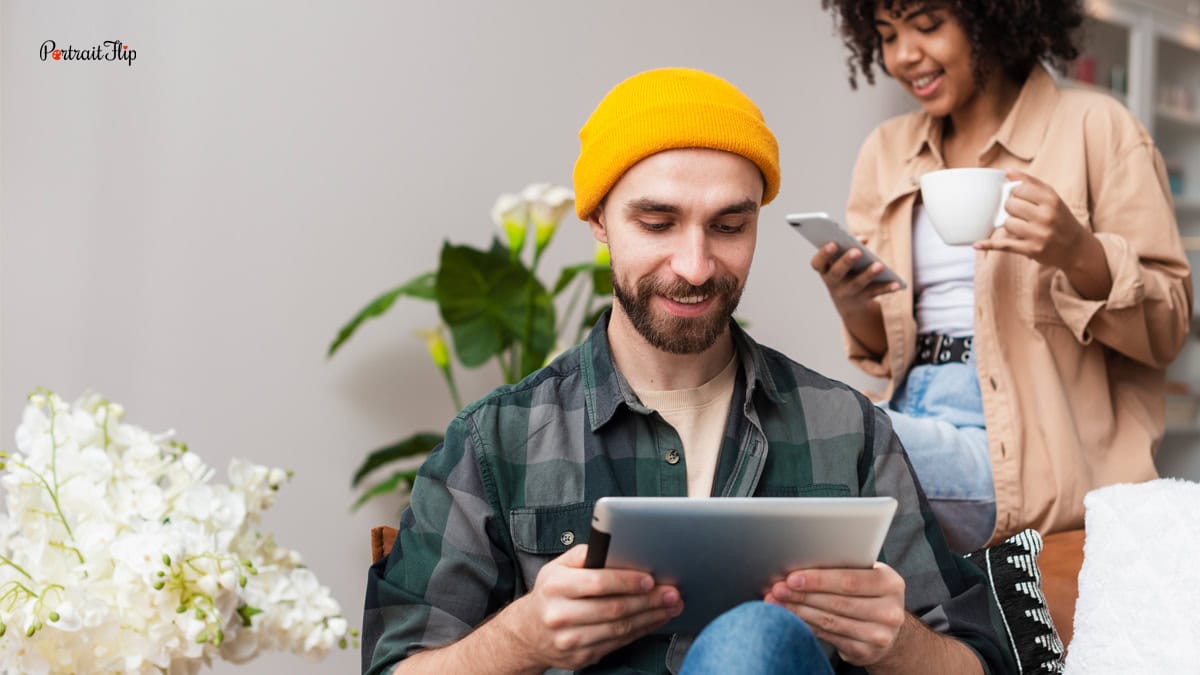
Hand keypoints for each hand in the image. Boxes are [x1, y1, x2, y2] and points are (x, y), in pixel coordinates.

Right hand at [504, 544, 681, 671]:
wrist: (528, 633)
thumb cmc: (551, 593)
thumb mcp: (557, 567)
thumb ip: (584, 555)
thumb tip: (616, 548)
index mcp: (556, 586)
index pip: (597, 583)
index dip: (626, 581)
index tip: (650, 579)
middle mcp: (560, 614)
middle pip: (613, 608)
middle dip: (648, 601)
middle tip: (672, 593)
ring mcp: (570, 640)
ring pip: (619, 629)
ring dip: (650, 618)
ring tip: (670, 606)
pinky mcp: (581, 657)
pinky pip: (618, 643)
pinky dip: (640, 631)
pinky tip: (654, 620)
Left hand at [764, 563, 905, 666]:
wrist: (887, 627)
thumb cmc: (869, 593)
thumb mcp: (866, 575)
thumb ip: (842, 568)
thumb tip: (799, 565)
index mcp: (891, 583)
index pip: (850, 581)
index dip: (818, 580)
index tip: (792, 578)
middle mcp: (889, 611)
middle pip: (837, 602)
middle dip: (802, 595)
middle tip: (777, 589)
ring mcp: (879, 635)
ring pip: (830, 621)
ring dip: (799, 611)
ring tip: (777, 602)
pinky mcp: (866, 652)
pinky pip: (829, 636)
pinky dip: (806, 626)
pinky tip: (790, 618)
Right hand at [810, 242, 901, 317]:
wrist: (849, 304)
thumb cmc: (845, 272)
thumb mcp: (842, 260)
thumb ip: (850, 245)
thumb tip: (862, 239)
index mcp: (824, 270)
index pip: (818, 263)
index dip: (823, 254)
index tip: (832, 243)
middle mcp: (833, 283)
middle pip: (837, 273)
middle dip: (846, 262)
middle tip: (857, 251)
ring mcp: (847, 293)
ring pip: (857, 284)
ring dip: (868, 274)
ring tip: (879, 265)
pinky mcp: (863, 299)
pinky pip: (876, 292)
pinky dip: (887, 288)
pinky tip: (897, 284)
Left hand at [975, 170, 1089, 268]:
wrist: (1076, 248)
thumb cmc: (1059, 218)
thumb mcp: (1051, 197)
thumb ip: (1030, 182)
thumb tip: (1007, 171)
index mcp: (1051, 200)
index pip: (1019, 188)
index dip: (1014, 192)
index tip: (1019, 197)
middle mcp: (1047, 216)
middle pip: (1010, 205)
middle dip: (1010, 209)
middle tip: (1020, 213)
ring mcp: (1039, 234)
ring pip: (1007, 223)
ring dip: (1009, 225)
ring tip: (1021, 226)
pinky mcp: (1031, 250)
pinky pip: (1004, 245)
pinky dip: (988, 245)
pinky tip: (976, 244)